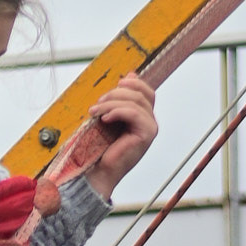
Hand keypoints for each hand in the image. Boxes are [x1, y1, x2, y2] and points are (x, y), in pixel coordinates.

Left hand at [82, 71, 156, 195]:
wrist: (98, 171)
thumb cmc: (101, 147)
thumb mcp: (110, 116)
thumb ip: (121, 98)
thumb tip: (132, 74)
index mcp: (144, 117)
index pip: (146, 91)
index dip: (134, 83)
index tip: (117, 83)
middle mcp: (150, 122)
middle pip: (139, 94)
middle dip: (116, 93)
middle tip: (97, 103)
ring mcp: (150, 129)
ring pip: (135, 102)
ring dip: (111, 103)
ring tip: (94, 112)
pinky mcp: (146, 135)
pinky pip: (133, 113)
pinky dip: (116, 112)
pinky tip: (104, 119)